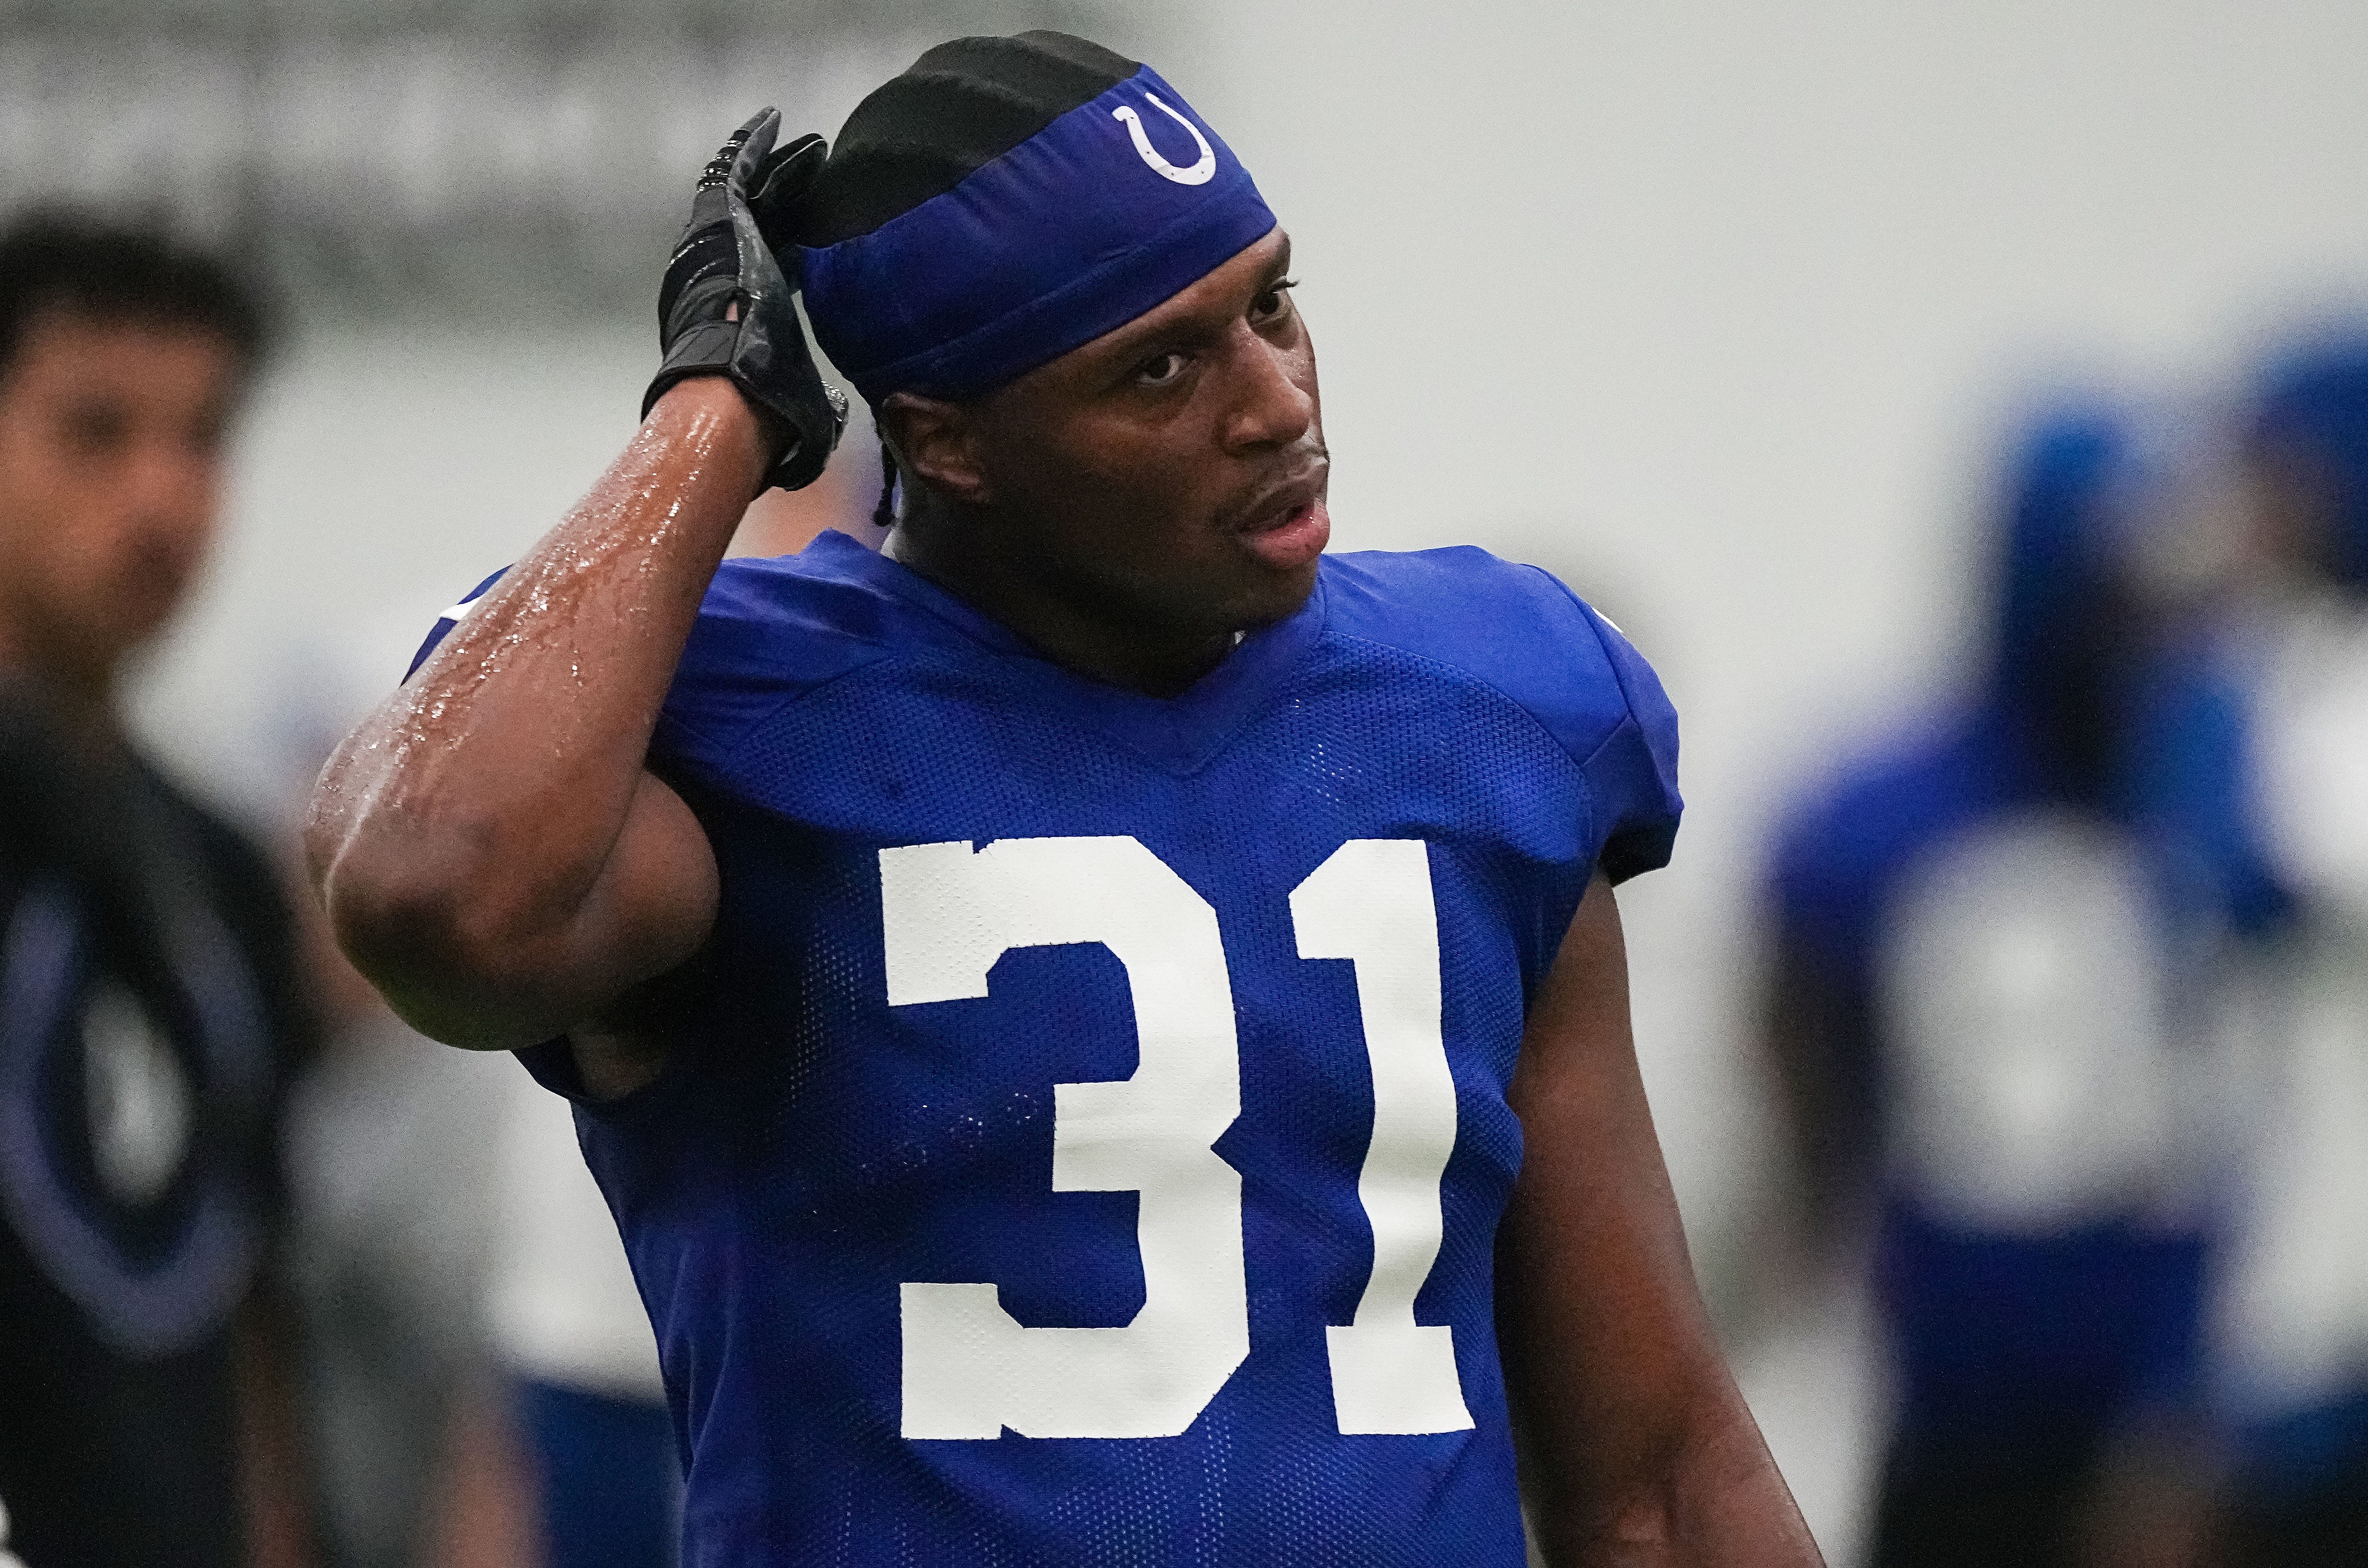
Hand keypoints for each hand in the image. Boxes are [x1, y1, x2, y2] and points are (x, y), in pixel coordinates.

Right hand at [645, 108, 846, 491]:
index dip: (795, 249)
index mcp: (749, 310)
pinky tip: (773, 121)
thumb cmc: (762, 410)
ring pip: (752, 193)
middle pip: (763, 224)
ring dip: (780, 169)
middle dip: (791, 198)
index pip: (774, 268)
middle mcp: (727, 273)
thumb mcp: (804, 404)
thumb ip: (821, 407)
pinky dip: (752, 146)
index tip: (816, 241)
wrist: (726, 392)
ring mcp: (717, 245)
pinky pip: (734, 172)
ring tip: (810, 146)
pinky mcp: (717, 223)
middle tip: (819, 174)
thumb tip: (840, 415)